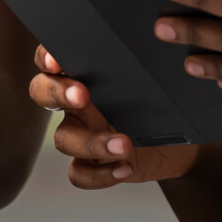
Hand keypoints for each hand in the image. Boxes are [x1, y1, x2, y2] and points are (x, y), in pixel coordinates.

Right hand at [28, 46, 201, 188]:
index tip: (57, 60)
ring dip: (91, 142)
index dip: (46, 57)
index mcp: (85, 74)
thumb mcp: (154, 81)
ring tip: (125, 145)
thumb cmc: (163, 103)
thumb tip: (145, 47)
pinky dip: (100, 174)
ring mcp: (81, 134)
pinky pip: (78, 173)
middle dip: (57, 92)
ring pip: (63, 139)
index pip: (52, 60)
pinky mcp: (90, 164)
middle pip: (42, 92)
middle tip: (82, 95)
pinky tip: (125, 168)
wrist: (180, 144)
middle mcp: (76, 103)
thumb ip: (139, 66)